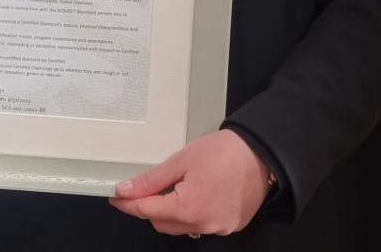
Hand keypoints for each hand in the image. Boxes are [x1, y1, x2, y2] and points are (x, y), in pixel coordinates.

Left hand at [109, 130, 270, 236]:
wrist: (263, 153)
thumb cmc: (226, 152)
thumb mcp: (181, 160)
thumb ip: (152, 179)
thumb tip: (128, 189)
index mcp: (189, 208)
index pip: (147, 211)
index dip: (128, 204)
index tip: (116, 197)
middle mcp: (204, 224)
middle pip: (162, 223)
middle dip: (148, 207)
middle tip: (141, 188)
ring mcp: (219, 227)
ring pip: (182, 226)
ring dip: (170, 211)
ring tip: (172, 186)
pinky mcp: (230, 225)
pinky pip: (201, 224)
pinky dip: (191, 212)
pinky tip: (193, 193)